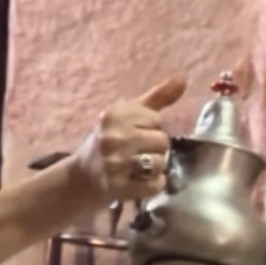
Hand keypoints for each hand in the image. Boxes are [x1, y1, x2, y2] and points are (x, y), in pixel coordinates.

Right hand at [71, 76, 185, 202]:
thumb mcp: (128, 115)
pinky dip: (153, 186)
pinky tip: (139, 182)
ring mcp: (114, 163)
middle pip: (162, 142)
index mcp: (115, 115)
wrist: (82, 178)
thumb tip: (183, 77)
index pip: (157, 120)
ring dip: (155, 169)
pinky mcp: (118, 187)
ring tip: (138, 169)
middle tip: (137, 154)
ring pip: (161, 163)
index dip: (151, 130)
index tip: (135, 135)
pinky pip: (155, 185)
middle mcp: (113, 137)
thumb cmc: (109, 142)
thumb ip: (158, 96)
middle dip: (155, 150)